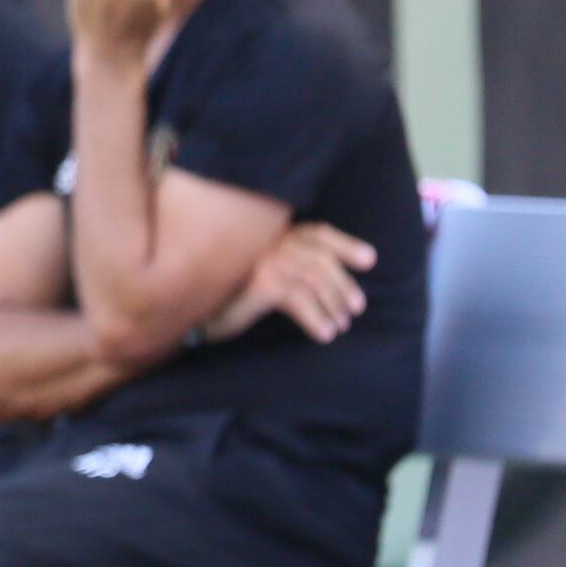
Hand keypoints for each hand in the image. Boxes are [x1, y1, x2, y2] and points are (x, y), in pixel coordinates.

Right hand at [204, 221, 377, 343]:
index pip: (317, 233)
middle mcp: (269, 241)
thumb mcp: (267, 277)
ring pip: (313, 277)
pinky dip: (316, 318)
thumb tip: (338, 288)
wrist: (195, 312)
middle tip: (355, 309)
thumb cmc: (233, 297)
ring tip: (340, 326)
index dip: (346, 244)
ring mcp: (263, 259)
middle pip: (321, 257)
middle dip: (343, 284)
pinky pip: (298, 298)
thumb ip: (294, 270)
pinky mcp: (258, 282)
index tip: (370, 260)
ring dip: (332, 304)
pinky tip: (324, 334)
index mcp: (274, 235)